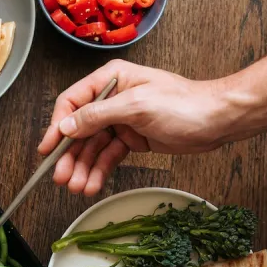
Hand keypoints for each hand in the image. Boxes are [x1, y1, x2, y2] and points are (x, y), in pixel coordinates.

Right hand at [36, 60, 245, 195]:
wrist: (218, 120)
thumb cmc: (185, 104)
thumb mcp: (137, 106)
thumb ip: (98, 115)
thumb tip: (66, 125)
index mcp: (112, 80)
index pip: (73, 102)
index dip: (57, 127)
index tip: (48, 149)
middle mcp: (113, 98)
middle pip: (80, 129)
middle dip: (70, 155)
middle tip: (61, 178)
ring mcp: (122, 119)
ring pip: (93, 146)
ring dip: (83, 167)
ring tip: (77, 187)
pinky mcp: (132, 138)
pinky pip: (109, 155)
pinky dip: (100, 170)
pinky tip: (92, 184)